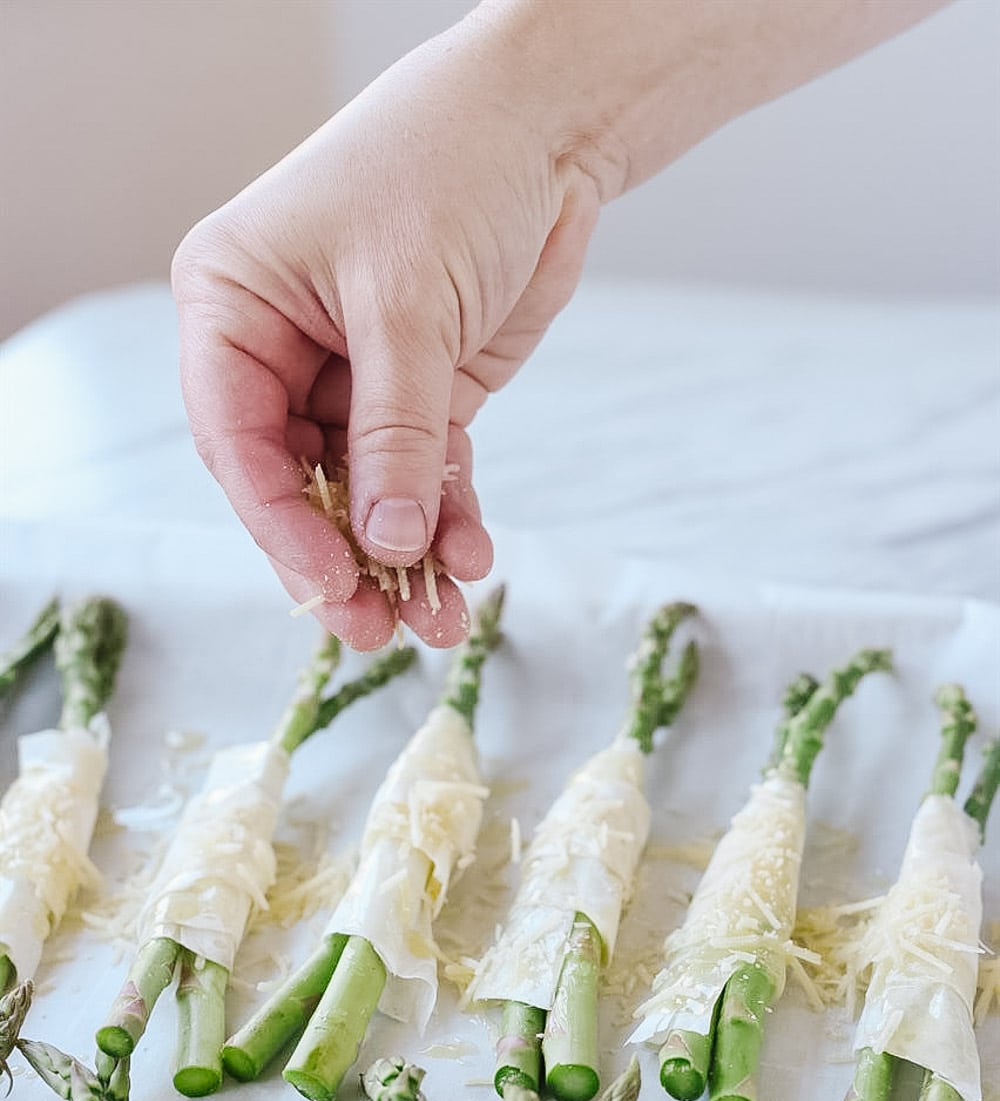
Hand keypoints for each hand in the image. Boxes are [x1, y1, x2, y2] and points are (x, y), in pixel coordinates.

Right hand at [172, 9, 599, 648]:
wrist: (544, 126)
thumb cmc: (447, 168)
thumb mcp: (406, 305)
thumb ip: (395, 432)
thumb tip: (387, 544)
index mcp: (234, 307)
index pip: (236, 440)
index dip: (278, 525)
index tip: (328, 585)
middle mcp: (282, 350)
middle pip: (295, 483)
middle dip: (342, 558)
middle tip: (377, 630)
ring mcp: (353, 377)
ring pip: (364, 492)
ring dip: (402, 557)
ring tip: (439, 621)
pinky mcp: (422, 393)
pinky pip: (424, 474)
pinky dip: (447, 520)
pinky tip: (469, 559)